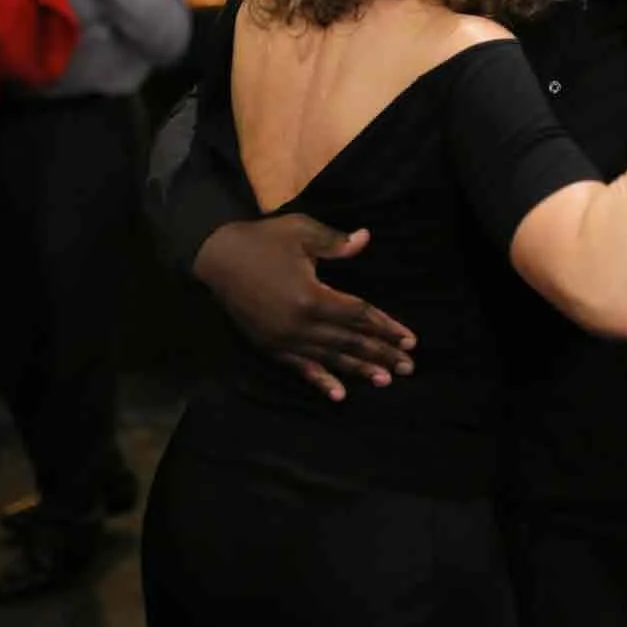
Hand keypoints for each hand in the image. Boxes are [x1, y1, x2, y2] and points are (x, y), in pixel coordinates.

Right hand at [191, 213, 417, 400]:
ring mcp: (284, 339)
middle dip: (381, 354)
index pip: (358, 315)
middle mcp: (301, 324)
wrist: (217, 258)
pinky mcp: (270, 347)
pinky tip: (339, 394)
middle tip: (409, 367)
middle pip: (349, 341)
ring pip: (330, 358)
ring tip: (385, 381)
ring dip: (359, 370)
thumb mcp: (301, 232)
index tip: (410, 339)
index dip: (385, 327)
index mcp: (312, 296)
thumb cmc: (264, 240)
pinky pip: (300, 368)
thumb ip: (335, 242)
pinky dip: (321, 381)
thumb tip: (366, 238)